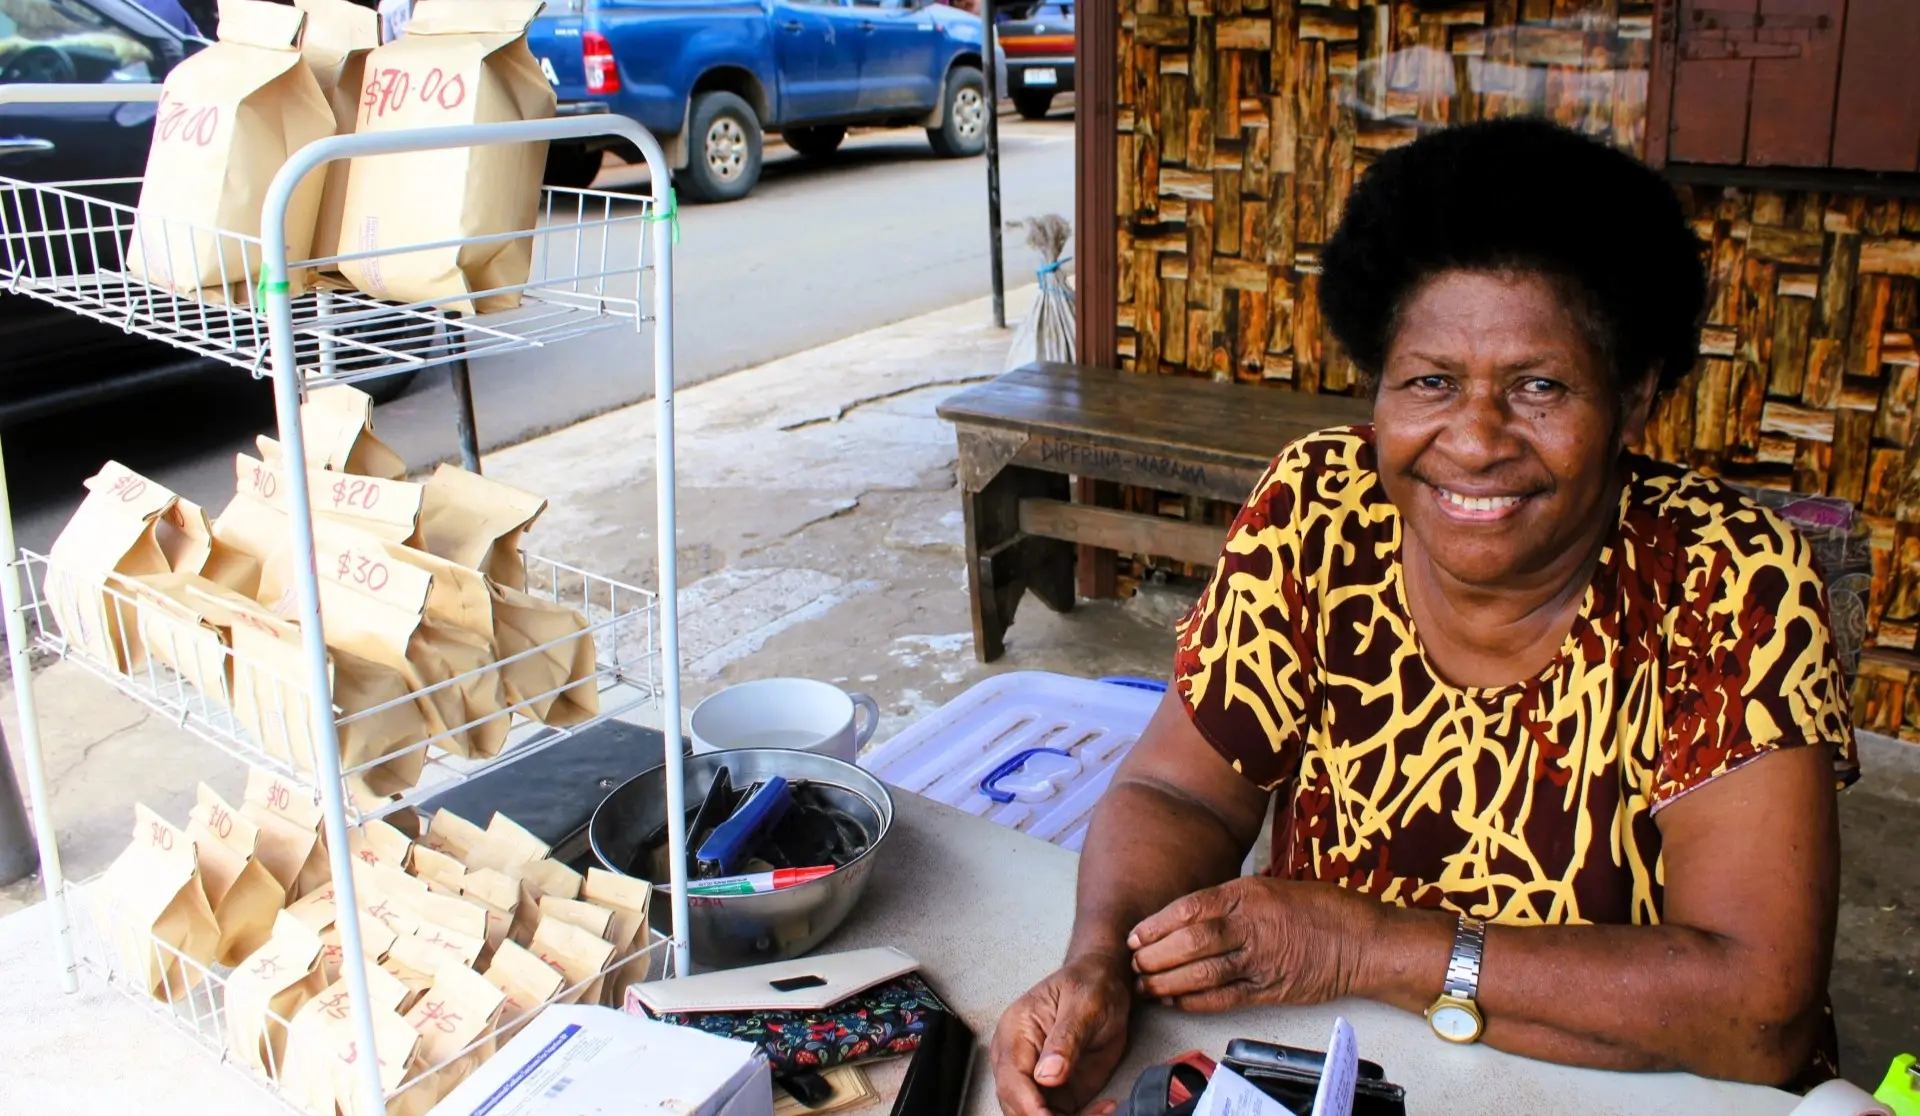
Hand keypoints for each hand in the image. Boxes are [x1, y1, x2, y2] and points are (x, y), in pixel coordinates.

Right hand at [991, 952, 1132, 1115]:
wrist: (1105, 984)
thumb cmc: (1090, 985)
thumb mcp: (1084, 1004)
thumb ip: (1066, 1039)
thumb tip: (1047, 1076)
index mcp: (1015, 1032)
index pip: (1012, 1079)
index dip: (1028, 1106)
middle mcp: (1018, 1059)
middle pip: (1017, 1106)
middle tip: (1088, 1115)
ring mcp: (1035, 1078)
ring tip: (1103, 1111)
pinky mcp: (1057, 1092)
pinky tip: (1105, 1108)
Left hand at [1128, 876, 1382, 1011]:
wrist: (1362, 940)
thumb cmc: (1320, 908)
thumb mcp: (1271, 886)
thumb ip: (1232, 898)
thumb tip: (1191, 911)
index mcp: (1247, 894)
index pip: (1188, 907)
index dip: (1156, 924)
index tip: (1136, 934)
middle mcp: (1250, 925)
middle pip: (1189, 941)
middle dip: (1154, 955)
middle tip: (1134, 963)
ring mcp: (1260, 959)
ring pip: (1201, 972)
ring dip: (1167, 981)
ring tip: (1145, 985)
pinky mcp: (1270, 989)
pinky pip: (1223, 997)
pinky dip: (1194, 1001)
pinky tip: (1174, 1001)